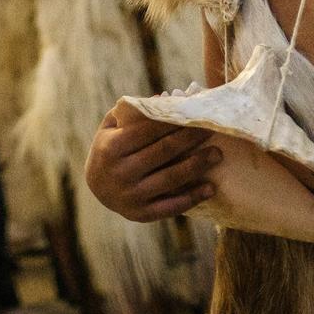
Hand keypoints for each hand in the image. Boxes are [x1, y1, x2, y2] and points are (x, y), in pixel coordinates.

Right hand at [83, 103, 217, 221]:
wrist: (96, 188)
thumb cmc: (109, 149)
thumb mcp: (111, 127)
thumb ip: (133, 112)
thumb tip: (166, 98)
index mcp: (112, 148)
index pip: (149, 129)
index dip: (174, 119)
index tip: (195, 111)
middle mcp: (121, 173)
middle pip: (164, 151)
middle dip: (191, 138)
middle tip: (212, 128)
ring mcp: (131, 196)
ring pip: (171, 178)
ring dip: (197, 165)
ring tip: (217, 153)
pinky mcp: (141, 214)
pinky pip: (172, 206)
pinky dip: (193, 197)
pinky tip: (211, 188)